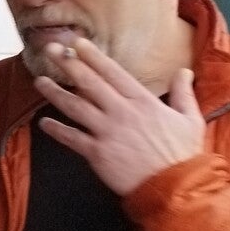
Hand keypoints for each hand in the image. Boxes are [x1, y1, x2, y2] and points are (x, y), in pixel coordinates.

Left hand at [32, 38, 204, 195]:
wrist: (174, 187)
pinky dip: (56, 130)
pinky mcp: (97, 153)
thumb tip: (184, 71)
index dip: (93, 56)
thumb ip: (183, 93)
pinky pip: (71, 138)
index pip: (113, 73)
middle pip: (89, 83)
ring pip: (75, 107)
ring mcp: (107, 132)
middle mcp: (122, 112)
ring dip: (54, 93)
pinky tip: (43, 122)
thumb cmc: (182, 154)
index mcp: (143, 102)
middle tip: (50, 50)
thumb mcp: (190, 119)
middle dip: (68, 64)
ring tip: (39, 81)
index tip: (77, 43)